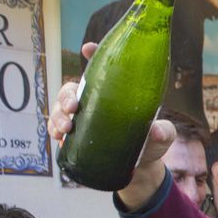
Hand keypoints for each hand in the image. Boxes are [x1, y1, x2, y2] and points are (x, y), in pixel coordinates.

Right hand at [49, 41, 174, 207]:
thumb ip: (163, 132)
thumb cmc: (151, 144)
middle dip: (67, 94)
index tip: (87, 48)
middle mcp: (94, 102)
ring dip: (58, 114)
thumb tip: (155, 131)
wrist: (140, 169)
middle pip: (72, 88)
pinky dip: (54, 130)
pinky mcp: (74, 137)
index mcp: (113, 93)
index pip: (101, 68)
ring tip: (67, 127)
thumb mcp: (162, 136)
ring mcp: (82, 119)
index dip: (93, 55)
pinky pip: (56, 128)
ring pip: (60, 107)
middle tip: (74, 107)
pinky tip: (59, 136)